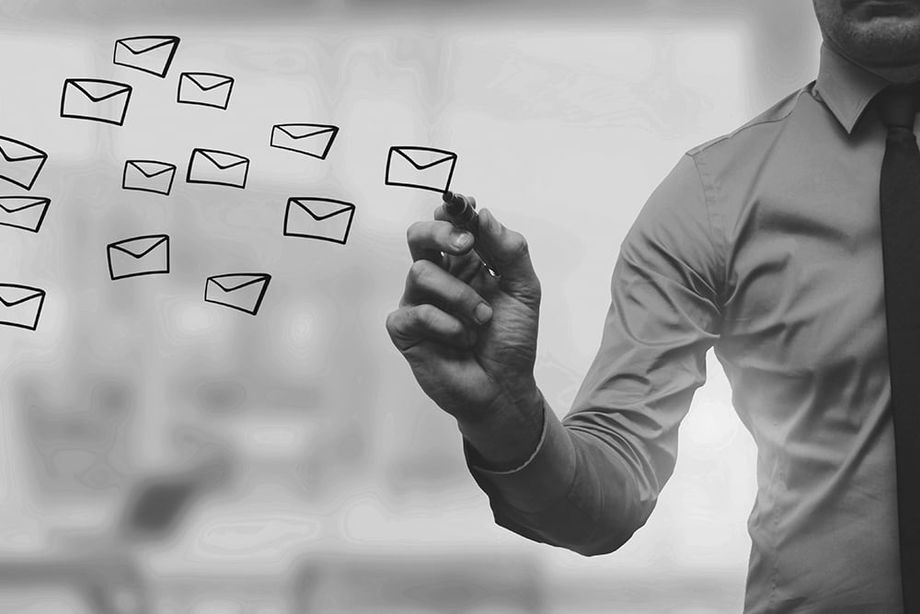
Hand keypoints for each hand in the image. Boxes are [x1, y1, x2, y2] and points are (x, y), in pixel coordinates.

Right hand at [386, 203, 543, 460]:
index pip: (449, 225)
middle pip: (418, 237)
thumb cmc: (511, 339)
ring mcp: (418, 302)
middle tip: (465, 244)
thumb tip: (482, 213)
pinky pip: (415, 312)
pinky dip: (447, 324)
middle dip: (439, 233)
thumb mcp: (524, 289)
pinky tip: (462, 339)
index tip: (468, 211)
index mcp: (464, 263)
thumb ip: (509, 250)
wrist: (504, 388)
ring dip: (460, 296)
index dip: (454, 214)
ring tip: (481, 320)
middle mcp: (438, 278)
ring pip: (421, 272)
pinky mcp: (405, 331)